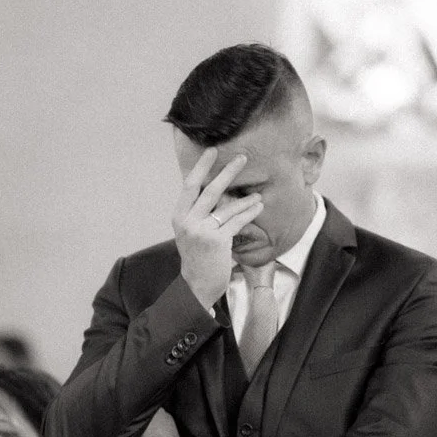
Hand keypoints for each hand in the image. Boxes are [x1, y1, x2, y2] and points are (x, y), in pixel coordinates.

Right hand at [173, 148, 262, 309]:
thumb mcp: (190, 231)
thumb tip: (214, 188)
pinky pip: (236, 222)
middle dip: (228, 172)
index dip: (202, 166)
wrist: (197, 285)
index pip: (190, 185)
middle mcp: (188, 221)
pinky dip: (249, 213)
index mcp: (179, 216)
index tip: (212, 151)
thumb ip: (196, 212)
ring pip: (227, 207)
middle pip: (210, 190)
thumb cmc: (197, 256)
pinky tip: (257, 207)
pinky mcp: (217, 241)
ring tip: (257, 195)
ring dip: (245, 199)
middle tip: (242, 158)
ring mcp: (202, 231)